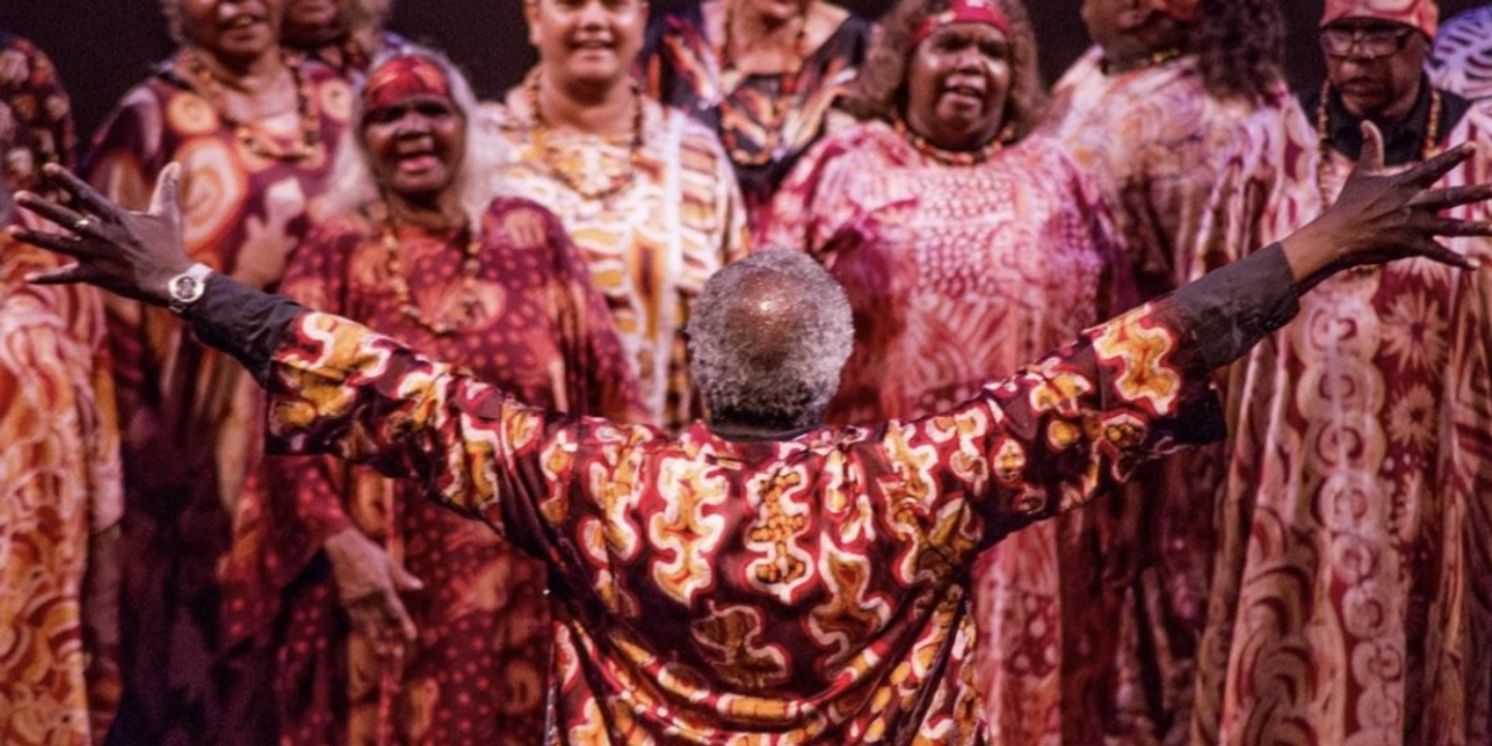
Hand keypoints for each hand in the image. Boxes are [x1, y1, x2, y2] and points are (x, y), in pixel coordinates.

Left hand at [8, 162, 190, 304]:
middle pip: (66, 218)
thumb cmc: (170, 246)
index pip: (86, 195)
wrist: (173, 280)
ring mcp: (97, 256)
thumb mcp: (168, 214)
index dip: (67, 181)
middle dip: (41, 207)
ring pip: (60, 245)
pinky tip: (29, 277)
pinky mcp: (97, 276)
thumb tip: (176, 164)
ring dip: (35, 238)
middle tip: (19, 196)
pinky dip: (49, 277)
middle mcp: (102, 234)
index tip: (48, 168)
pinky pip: (68, 277)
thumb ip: (167, 189)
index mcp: (116, 218)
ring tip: (12, 231)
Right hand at [324, 527, 423, 658]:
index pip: (396, 610)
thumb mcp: (389, 562)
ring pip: (367, 624)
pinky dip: (361, 629)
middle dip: (390, 638)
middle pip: (382, 622)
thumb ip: (403, 577)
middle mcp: (369, 596)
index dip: (404, 625)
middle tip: (397, 654)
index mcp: (383, 586)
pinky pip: (353, 619)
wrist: (343, 546)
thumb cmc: (369, 552)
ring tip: (382, 653)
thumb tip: (419, 586)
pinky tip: (366, 638)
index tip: (412, 637)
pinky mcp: (345, 600)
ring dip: (375, 639)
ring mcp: (355, 599)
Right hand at [1282, 121, 1491, 288]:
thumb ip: (1370, 147)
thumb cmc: (1349, 203)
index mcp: (1404, 185)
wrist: (1336, 236)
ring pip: (1451, 228)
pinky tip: (1474, 265)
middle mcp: (1412, 204)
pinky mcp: (1409, 247)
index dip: (1453, 156)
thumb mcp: (1361, 173)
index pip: (1433, 167)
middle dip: (1477, 193)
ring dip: (1475, 228)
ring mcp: (1412, 227)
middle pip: (1451, 197)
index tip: (1472, 147)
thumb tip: (1364, 121)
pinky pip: (1437, 254)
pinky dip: (1456, 261)